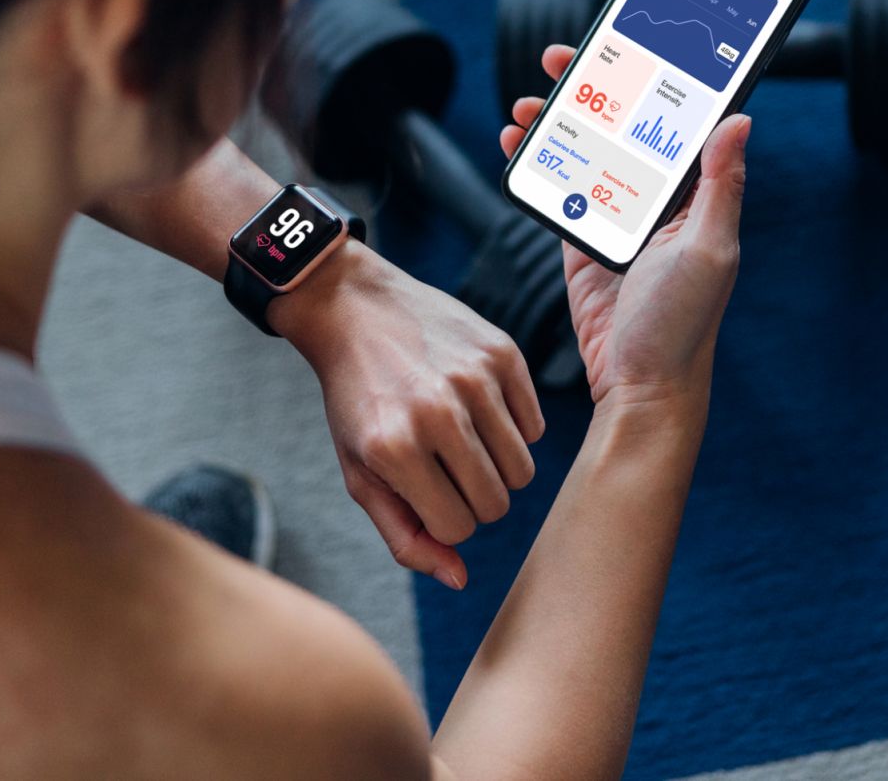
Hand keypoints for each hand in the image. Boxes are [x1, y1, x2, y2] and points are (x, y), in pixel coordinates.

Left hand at [270, 245, 543, 589]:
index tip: (426, 492)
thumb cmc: (357, 403)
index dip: (444, 519)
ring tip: (463, 440)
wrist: (353, 309)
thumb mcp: (362, 473)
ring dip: (497, 468)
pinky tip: (478, 408)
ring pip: (523, 471)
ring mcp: (474, 379)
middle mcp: (437, 413)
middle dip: (474, 498)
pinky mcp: (502, 352)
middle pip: (496, 504)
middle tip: (446, 468)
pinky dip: (512, 429)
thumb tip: (460, 579)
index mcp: (394, 450)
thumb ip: (405, 535)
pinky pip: (534, 427)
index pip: (458, 528)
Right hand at [499, 45, 747, 409]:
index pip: (674, 120)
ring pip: (585, 152)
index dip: (651, 78)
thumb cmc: (683, 327)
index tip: (626, 45)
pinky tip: (515, 144)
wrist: (640, 388)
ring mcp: (617, 220)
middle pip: (622, 126)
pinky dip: (537, 164)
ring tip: (523, 105)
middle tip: (558, 61)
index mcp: (695, 195)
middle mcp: (659, 202)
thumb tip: (739, 118)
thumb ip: (719, 185)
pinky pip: (558, 190)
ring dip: (555, 124)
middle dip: (590, 89)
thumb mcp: (708, 251)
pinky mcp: (582, 242)